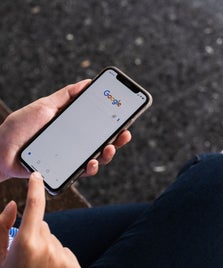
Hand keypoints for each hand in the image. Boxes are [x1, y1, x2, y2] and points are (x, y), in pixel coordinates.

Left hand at [0, 80, 130, 180]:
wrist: (2, 148)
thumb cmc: (21, 126)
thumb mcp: (45, 105)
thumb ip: (66, 95)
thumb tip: (87, 83)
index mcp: (74, 126)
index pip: (98, 124)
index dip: (112, 121)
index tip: (123, 115)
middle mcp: (76, 142)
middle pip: (103, 141)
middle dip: (118, 139)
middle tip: (125, 133)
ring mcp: (72, 157)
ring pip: (98, 158)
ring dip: (109, 154)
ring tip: (110, 147)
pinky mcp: (65, 170)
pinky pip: (83, 171)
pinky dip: (92, 167)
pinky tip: (92, 161)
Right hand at [0, 172, 80, 267]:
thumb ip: (0, 228)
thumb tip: (13, 205)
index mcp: (26, 243)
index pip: (35, 204)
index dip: (35, 187)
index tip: (36, 175)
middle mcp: (48, 246)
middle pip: (42, 224)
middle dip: (33, 233)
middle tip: (23, 257)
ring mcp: (63, 257)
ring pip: (52, 238)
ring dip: (44, 247)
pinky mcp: (73, 265)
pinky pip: (63, 250)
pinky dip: (56, 256)